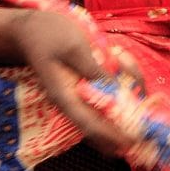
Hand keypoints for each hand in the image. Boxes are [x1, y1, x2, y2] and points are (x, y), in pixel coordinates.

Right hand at [0, 4, 142, 157]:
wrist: (30, 29)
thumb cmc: (48, 35)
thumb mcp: (73, 47)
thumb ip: (94, 70)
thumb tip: (116, 92)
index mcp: (65, 98)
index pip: (90, 126)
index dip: (112, 136)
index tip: (132, 141)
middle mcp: (73, 103)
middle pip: (102, 123)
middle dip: (127, 113)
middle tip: (139, 84)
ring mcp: (79, 96)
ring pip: (107, 110)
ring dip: (126, 94)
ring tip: (123, 57)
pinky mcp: (85, 87)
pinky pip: (107, 95)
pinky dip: (121, 84)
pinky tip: (121, 59)